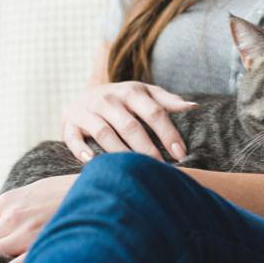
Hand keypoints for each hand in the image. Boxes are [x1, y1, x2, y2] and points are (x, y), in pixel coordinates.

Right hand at [61, 81, 196, 162]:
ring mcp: (88, 111)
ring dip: (120, 153)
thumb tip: (194, 106)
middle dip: (147, 149)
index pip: (154, 112)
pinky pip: (73, 138)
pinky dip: (82, 150)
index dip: (168, 133)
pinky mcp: (70, 123)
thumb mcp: (144, 93)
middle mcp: (109, 100)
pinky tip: (93, 163)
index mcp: (131, 92)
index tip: (180, 154)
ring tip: (134, 170)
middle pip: (130, 126)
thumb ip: (167, 101)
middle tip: (161, 169)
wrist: (83, 96)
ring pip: (104, 133)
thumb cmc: (122, 99)